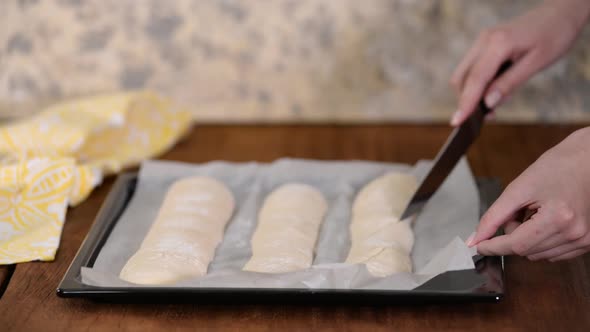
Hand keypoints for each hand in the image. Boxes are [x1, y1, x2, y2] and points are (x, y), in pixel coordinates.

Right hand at [450, 0, 589, 125]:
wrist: (560, 13)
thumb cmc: (554, 35)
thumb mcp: (537, 63)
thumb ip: (510, 83)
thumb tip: (488, 103)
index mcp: (498, 43)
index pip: (475, 79)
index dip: (465, 103)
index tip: (457, 122)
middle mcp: (484, 40)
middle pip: (462, 78)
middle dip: (468, 100)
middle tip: (488, 116)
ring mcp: (482, 41)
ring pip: (464, 74)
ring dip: (473, 93)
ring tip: (495, 104)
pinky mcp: (485, 44)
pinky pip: (473, 68)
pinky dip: (478, 83)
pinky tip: (495, 90)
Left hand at [468, 127, 589, 260]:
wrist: (586, 160)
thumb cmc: (556, 168)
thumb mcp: (518, 189)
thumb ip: (494, 216)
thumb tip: (475, 239)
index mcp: (558, 218)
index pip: (517, 245)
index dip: (493, 247)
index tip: (478, 246)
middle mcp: (574, 233)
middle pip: (526, 252)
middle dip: (511, 236)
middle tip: (516, 213)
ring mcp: (584, 240)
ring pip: (538, 255)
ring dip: (526, 240)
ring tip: (533, 213)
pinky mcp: (587, 242)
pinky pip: (553, 254)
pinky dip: (541, 242)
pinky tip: (544, 221)